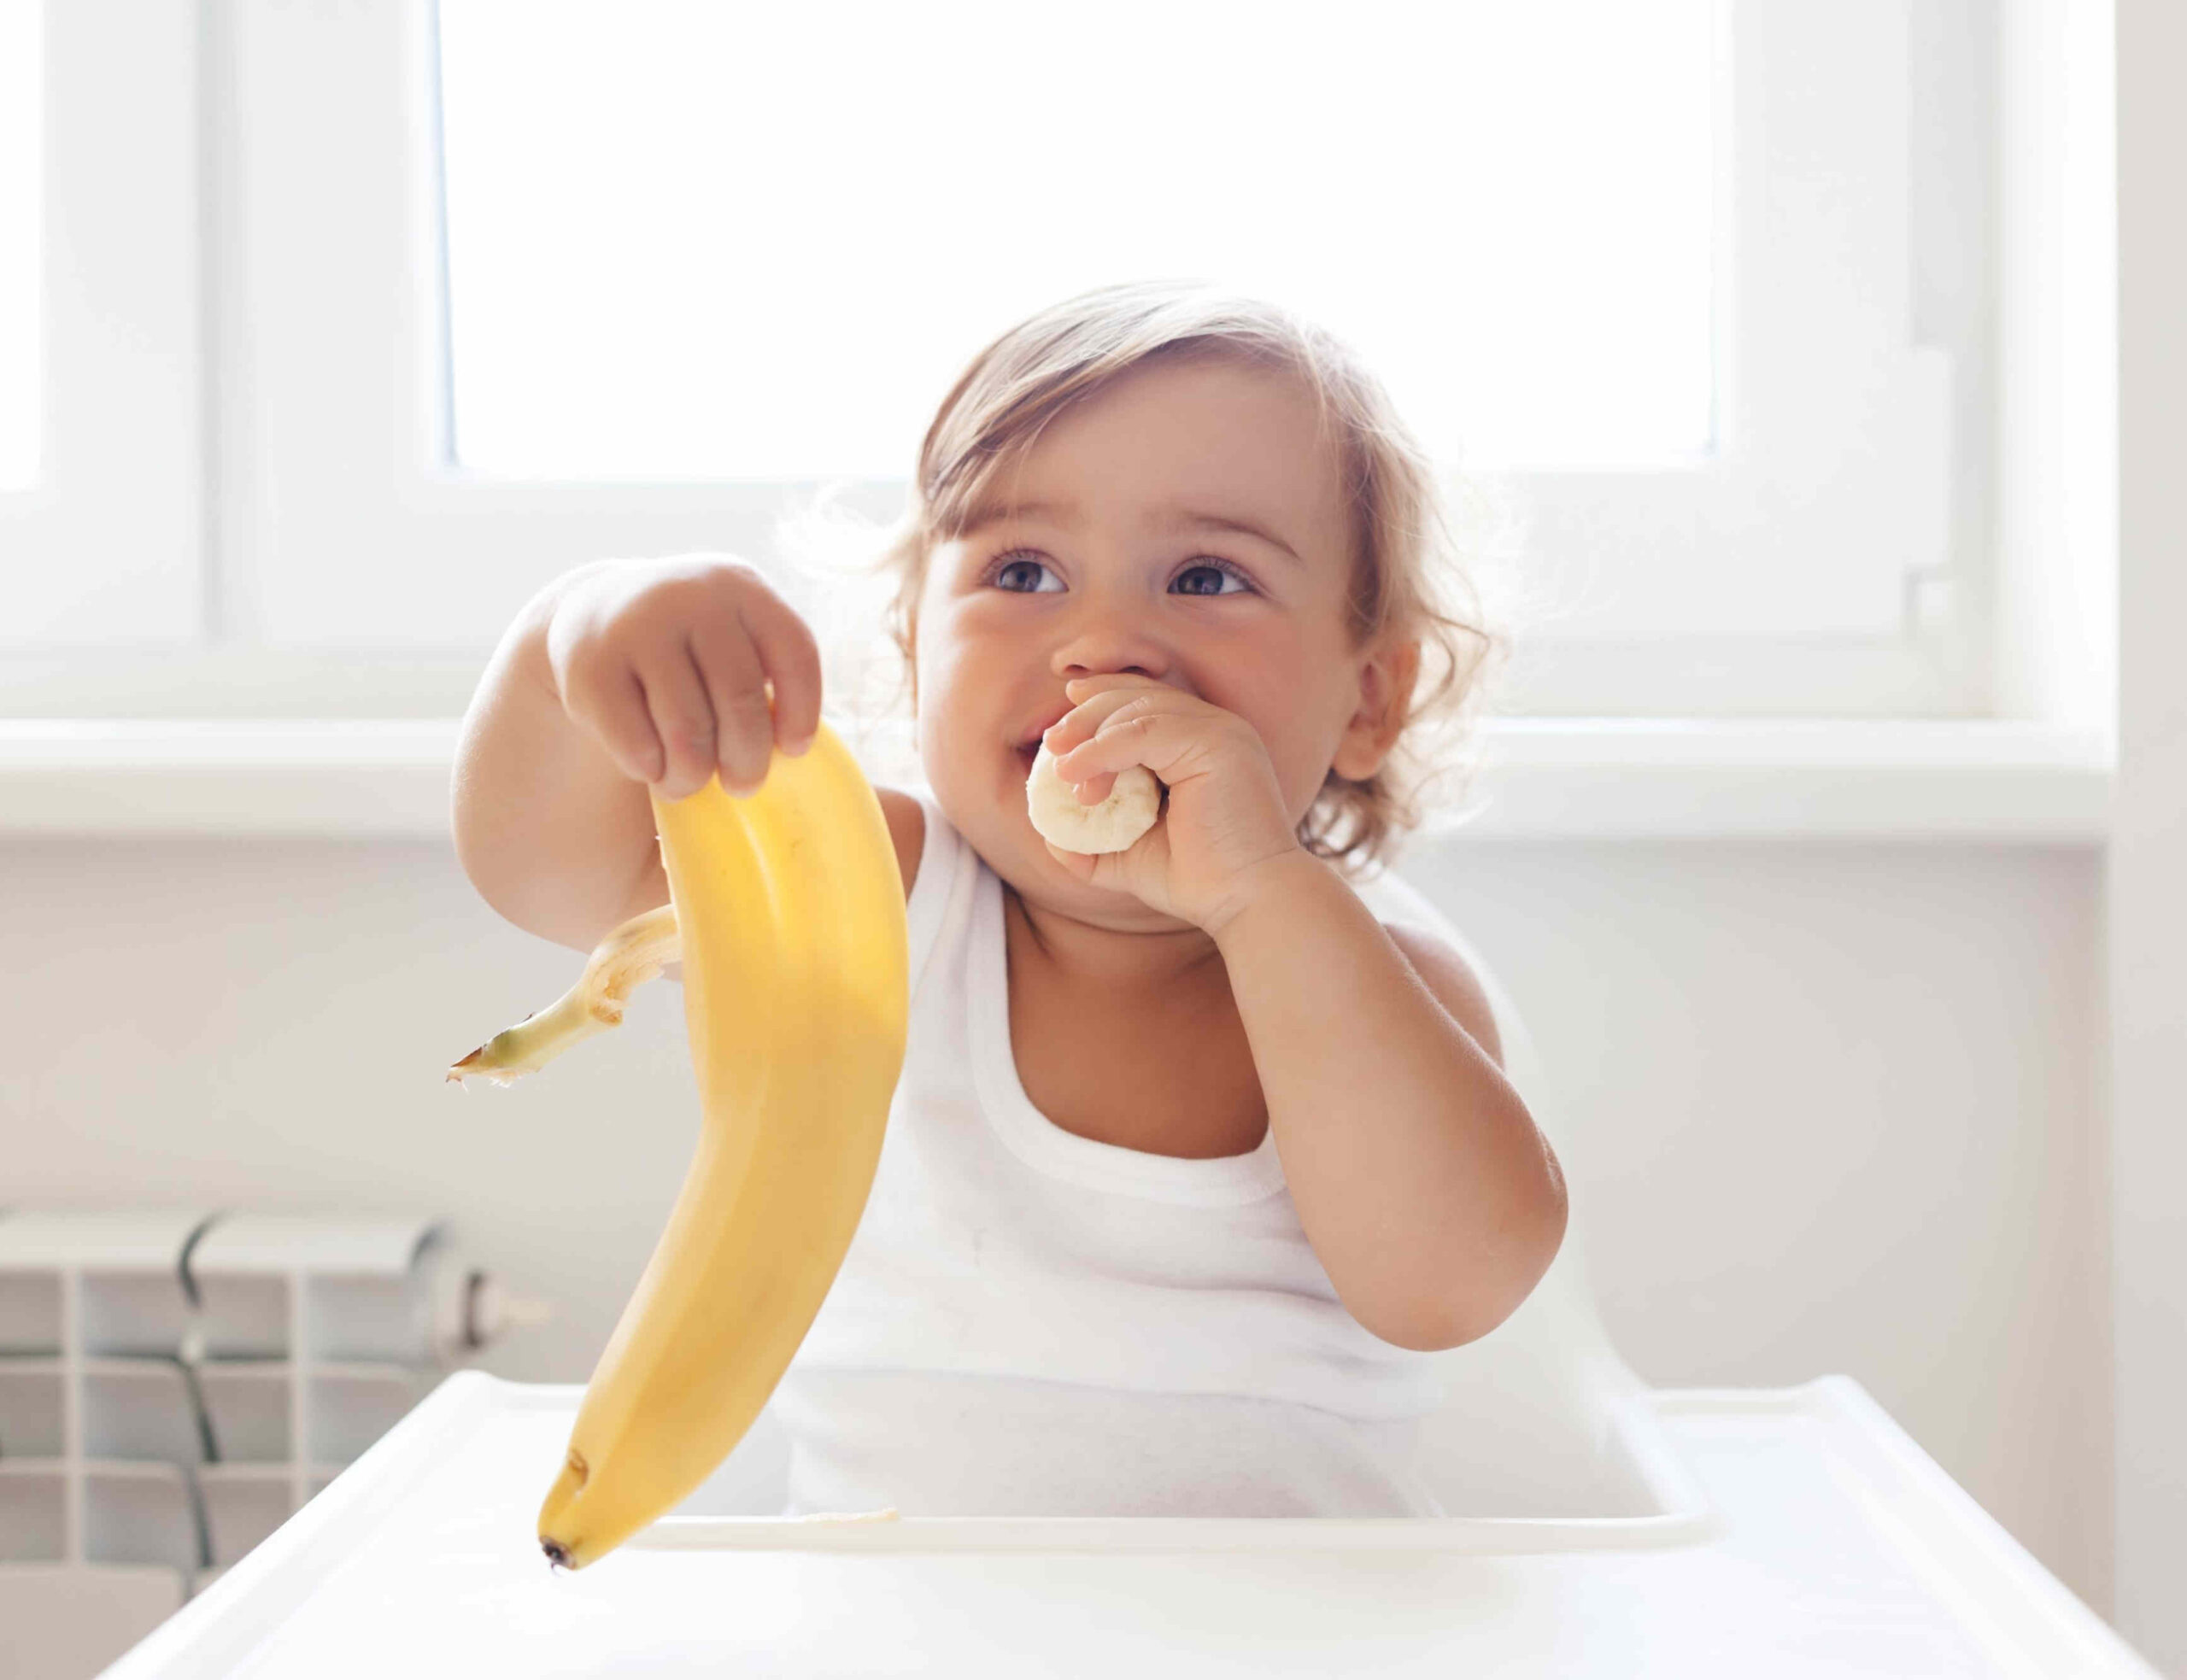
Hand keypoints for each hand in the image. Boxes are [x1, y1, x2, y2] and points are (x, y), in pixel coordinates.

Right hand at [540, 554, 823, 799]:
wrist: (595, 612)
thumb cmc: (694, 649)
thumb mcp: (737, 639)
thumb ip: (781, 682)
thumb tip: (894, 805)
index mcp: (744, 589)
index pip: (795, 652)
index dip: (803, 711)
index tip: (793, 751)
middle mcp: (692, 596)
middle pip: (741, 698)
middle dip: (748, 758)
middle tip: (744, 785)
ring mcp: (637, 626)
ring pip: (688, 728)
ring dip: (695, 774)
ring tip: (693, 784)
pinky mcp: (589, 665)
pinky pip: (636, 742)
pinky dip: (651, 770)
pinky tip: (653, 769)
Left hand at [1038, 674, 1305, 930]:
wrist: (1246, 903)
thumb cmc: (1199, 882)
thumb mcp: (1133, 856)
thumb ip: (1094, 843)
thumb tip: (1050, 837)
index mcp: (1204, 744)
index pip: (1148, 700)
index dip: (1102, 698)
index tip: (1062, 719)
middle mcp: (1217, 729)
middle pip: (1140, 696)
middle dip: (1087, 714)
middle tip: (1052, 744)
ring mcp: (1221, 732)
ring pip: (1140, 709)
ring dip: (1091, 735)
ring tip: (1063, 772)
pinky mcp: (1218, 745)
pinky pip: (1146, 730)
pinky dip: (1103, 748)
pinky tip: (1076, 774)